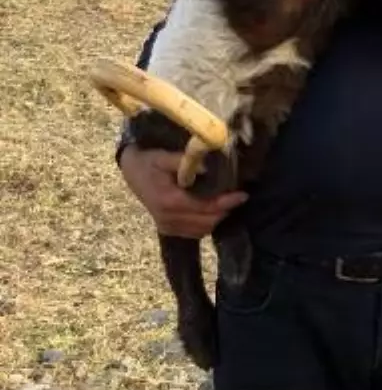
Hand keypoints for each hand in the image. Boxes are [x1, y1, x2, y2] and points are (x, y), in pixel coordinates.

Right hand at [120, 146, 247, 238]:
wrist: (131, 171)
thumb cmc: (149, 161)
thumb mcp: (163, 156)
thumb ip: (184, 161)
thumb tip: (208, 166)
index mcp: (168, 201)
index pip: (204, 207)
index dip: (226, 202)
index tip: (242, 195)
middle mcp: (167, 218)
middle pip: (206, 221)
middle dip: (224, 210)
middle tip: (236, 196)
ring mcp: (166, 226)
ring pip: (202, 230)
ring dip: (216, 218)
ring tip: (226, 202)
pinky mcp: (166, 229)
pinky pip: (193, 233)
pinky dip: (206, 224)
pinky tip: (212, 210)